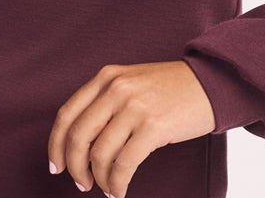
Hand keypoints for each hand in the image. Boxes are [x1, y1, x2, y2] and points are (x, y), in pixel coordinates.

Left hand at [48, 61, 215, 196]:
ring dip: (100, 180)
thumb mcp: (131, 82)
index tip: (56, 166)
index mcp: (106, 77)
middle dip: (75, 167)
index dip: (55, 145)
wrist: (209, 81)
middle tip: (81, 184)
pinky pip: (124, 165)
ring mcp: (134, 107)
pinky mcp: (153, 127)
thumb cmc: (169, 88)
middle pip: (78, 137)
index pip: (66, 114)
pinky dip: (117, 184)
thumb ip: (105, 101)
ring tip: (108, 188)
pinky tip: (120, 190)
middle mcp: (116, 88)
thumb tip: (81, 143)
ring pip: (99, 154)